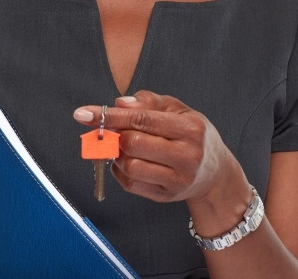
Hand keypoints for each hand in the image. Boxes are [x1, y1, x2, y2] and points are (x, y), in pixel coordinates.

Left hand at [73, 90, 247, 205]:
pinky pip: (130, 184)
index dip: (109, 116)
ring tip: (123, 146)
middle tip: (112, 130)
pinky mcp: (166, 196)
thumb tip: (118, 103)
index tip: (82, 113)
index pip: (142, 119)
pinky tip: (127, 161)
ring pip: (129, 166)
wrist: (215, 173)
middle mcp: (188, 156)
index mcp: (190, 129)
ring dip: (116, 154)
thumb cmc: (190, 135)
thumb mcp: (178, 110)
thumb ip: (148, 102)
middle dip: (115, 135)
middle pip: (133, 144)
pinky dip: (119, 171)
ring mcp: (178, 180)